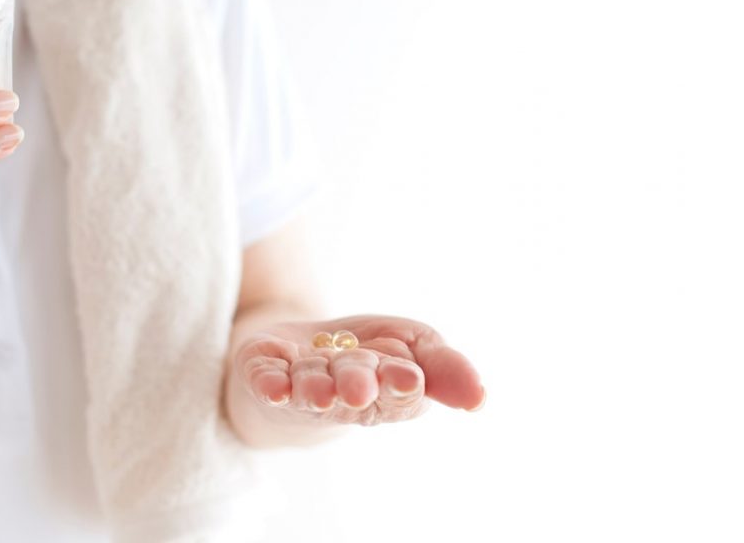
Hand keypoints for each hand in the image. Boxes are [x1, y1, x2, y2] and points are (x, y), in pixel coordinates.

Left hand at [233, 315, 484, 425]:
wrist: (302, 349)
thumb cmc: (369, 351)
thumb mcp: (414, 344)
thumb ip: (445, 367)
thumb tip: (481, 399)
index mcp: (386, 390)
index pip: (398, 392)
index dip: (400, 384)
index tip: (407, 378)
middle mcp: (342, 395)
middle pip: (351, 389)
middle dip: (356, 385)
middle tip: (360, 389)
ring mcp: (300, 386)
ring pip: (308, 389)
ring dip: (313, 389)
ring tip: (318, 390)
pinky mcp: (262, 373)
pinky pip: (263, 381)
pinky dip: (268, 383)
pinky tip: (273, 386)